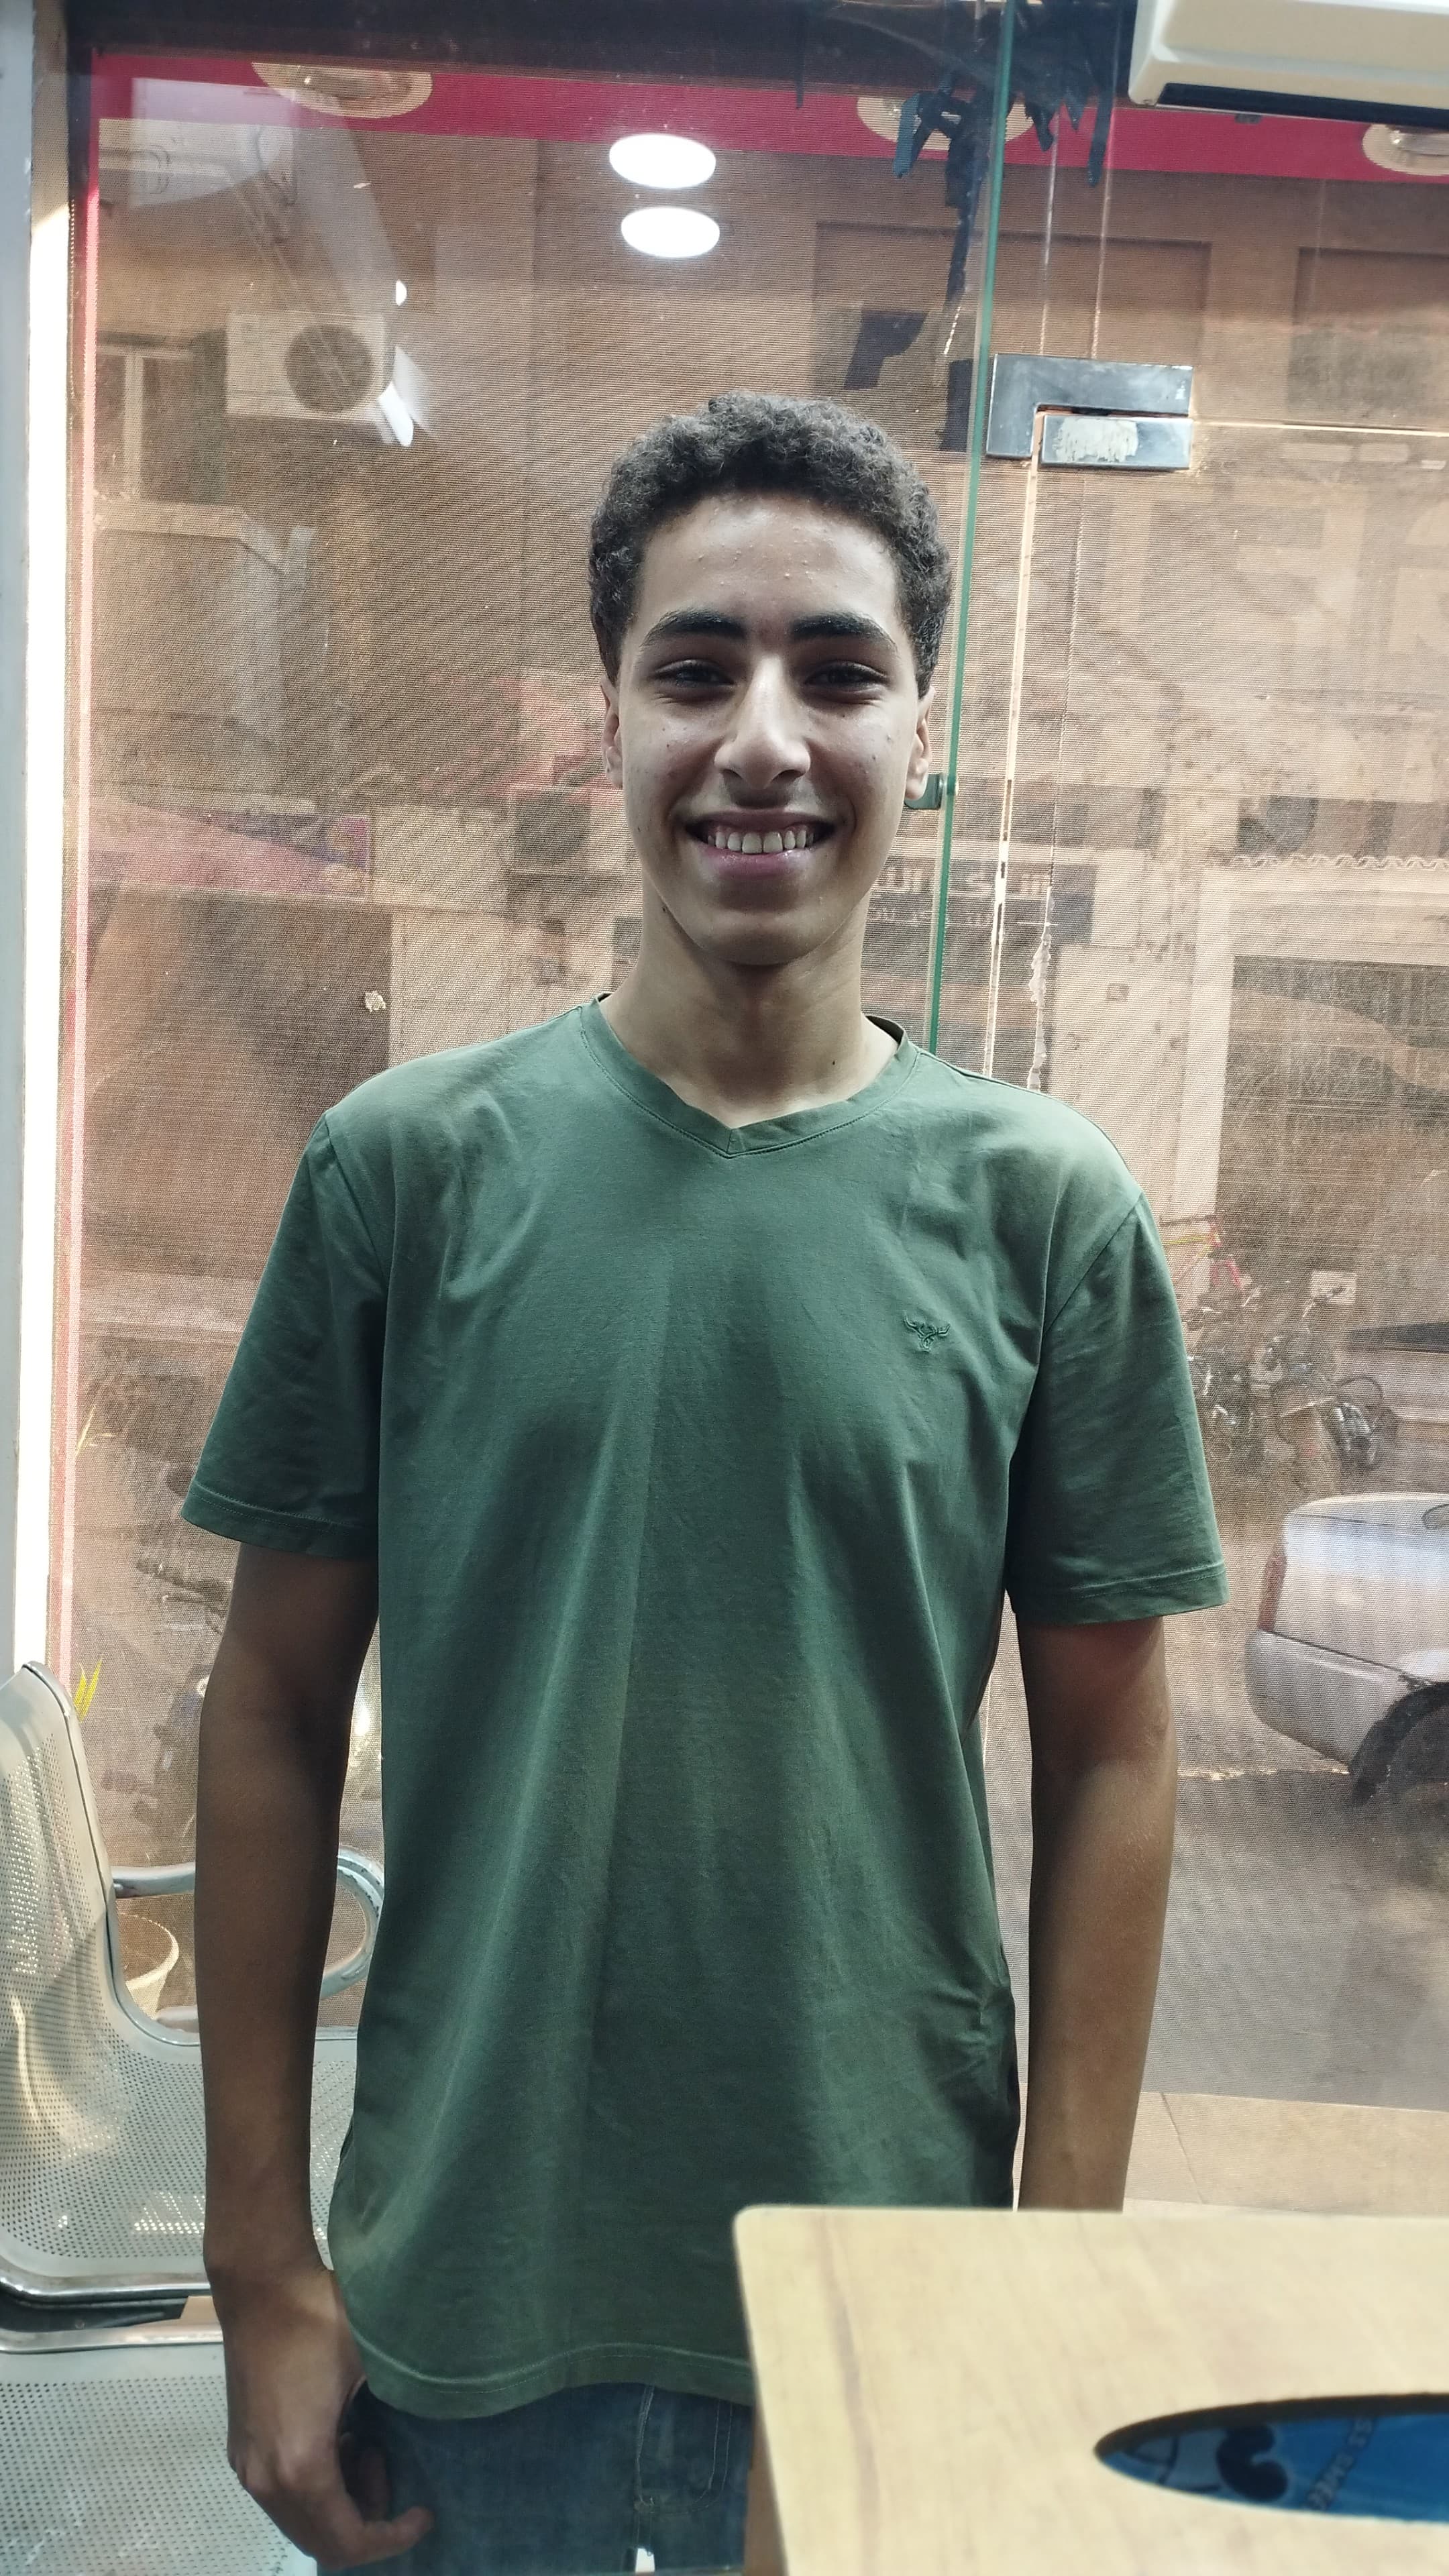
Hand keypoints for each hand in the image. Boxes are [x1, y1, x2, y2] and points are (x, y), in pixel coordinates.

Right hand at [211, 2258, 434, 2567]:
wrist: (261, 2285)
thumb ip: (394, 2416)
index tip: (422, 2513)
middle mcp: (266, 2480)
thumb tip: (431, 2432)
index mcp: (301, 2466)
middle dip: (365, 2520)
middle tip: (387, 2464)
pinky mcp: (242, 2449)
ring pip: (300, 2519)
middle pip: (321, 2541)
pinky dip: (316, 2486)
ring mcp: (248, 2466)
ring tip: (364, 2445)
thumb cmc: (317, 2319)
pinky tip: (338, 2436)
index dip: (391, 2538)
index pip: (348, 2541)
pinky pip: (282, 2494)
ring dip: (340, 2501)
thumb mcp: (369, 2367)